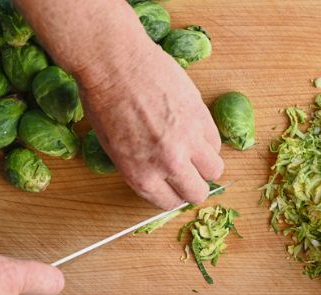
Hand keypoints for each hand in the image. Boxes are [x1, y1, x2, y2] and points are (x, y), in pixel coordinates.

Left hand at [82, 41, 223, 208]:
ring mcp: (188, 140)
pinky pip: (216, 141)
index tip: (173, 187)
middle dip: (193, 186)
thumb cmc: (104, 104)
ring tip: (194, 152)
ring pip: (214, 170)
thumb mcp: (115, 150)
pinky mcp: (201, 116)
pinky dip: (208, 141)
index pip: (169, 203)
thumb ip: (142, 168)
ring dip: (206, 165)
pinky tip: (194, 131)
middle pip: (197, 193)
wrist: (115, 65)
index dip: (173, 195)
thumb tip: (161, 175)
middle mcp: (168, 164)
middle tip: (188, 173)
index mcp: (141, 177)